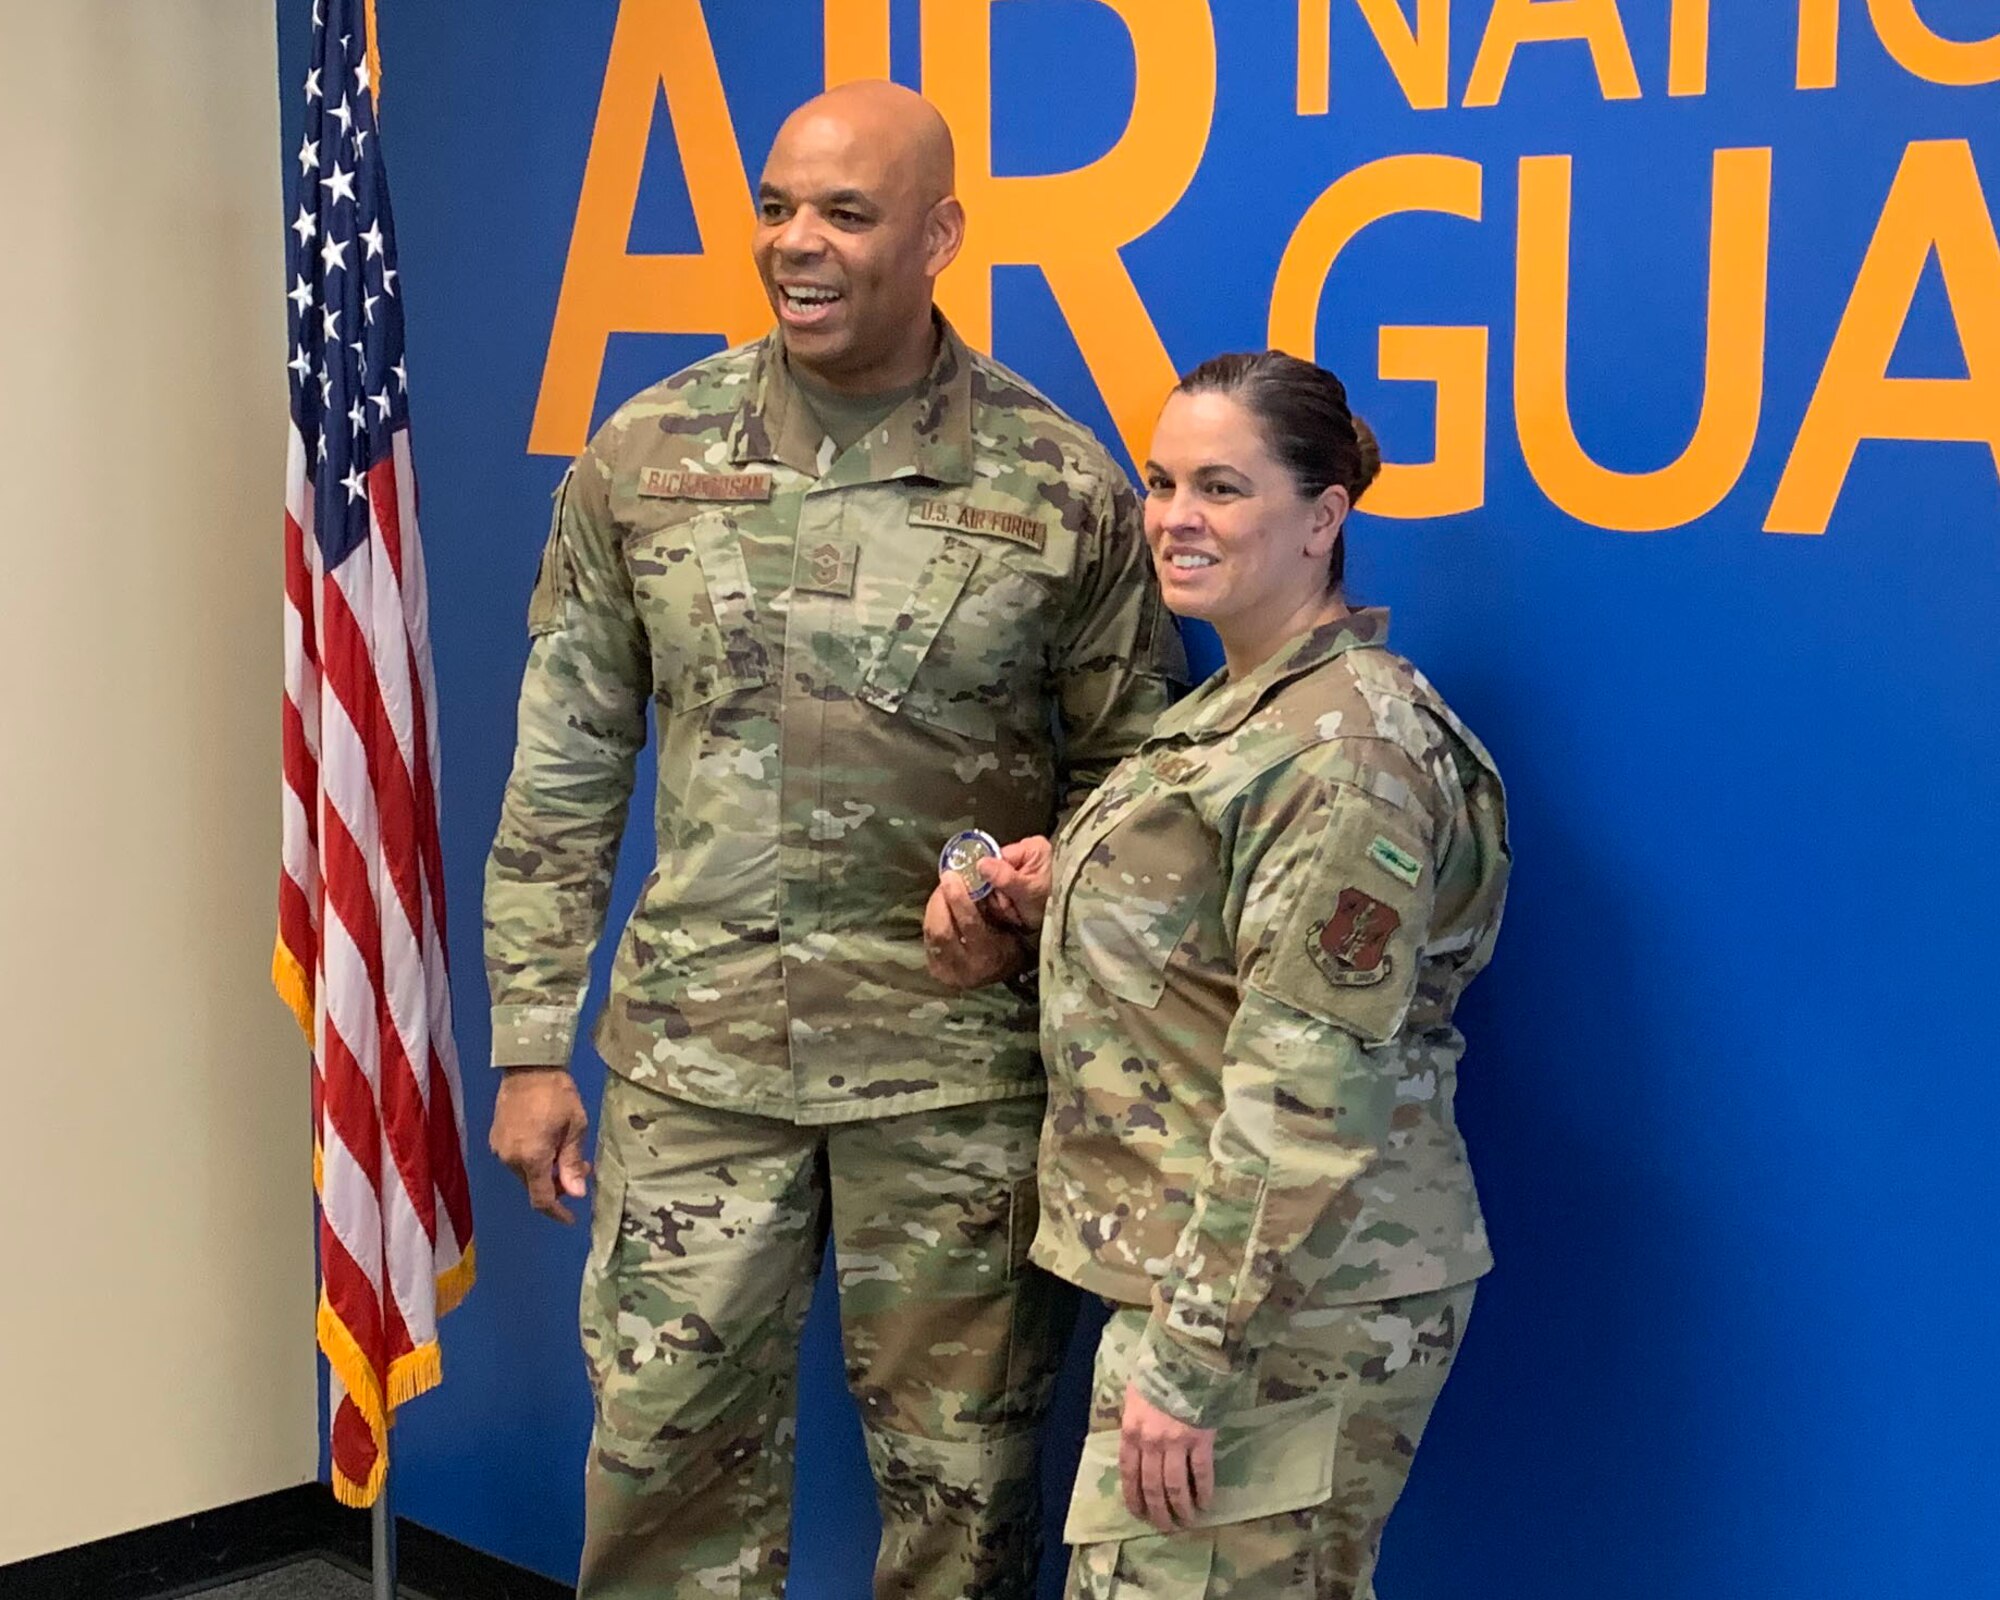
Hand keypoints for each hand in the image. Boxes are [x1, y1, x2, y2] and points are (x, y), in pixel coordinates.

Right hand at [488, 1067, 590, 1222]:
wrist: (527, 1066)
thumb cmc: (557, 1094)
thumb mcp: (574, 1127)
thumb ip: (572, 1163)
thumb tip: (577, 1193)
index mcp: (531, 1158)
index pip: (542, 1199)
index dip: (557, 1212)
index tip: (571, 1218)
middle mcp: (510, 1159)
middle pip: (534, 1186)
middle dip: (558, 1185)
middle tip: (581, 1167)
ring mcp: (499, 1148)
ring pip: (525, 1173)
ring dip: (545, 1171)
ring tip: (566, 1152)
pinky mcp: (495, 1138)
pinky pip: (516, 1159)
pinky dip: (533, 1159)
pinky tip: (547, 1144)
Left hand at [923, 867, 1029, 989]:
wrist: (999, 974)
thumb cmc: (1008, 944)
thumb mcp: (1008, 926)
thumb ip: (992, 905)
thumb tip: (971, 876)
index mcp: (988, 955)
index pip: (968, 923)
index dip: (957, 897)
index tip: (951, 875)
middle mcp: (965, 967)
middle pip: (942, 929)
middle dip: (939, 900)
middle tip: (945, 880)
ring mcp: (947, 971)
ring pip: (931, 932)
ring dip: (934, 907)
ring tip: (942, 891)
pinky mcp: (936, 970)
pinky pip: (927, 938)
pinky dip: (931, 918)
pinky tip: (938, 908)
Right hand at [974, 835, 1053, 932]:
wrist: (1060, 925)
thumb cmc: (1050, 906)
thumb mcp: (1027, 892)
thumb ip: (1004, 877)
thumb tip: (982, 863)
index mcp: (1033, 847)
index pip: (997, 857)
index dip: (994, 879)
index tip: (1004, 896)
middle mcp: (1027, 852)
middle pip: (994, 871)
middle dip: (1000, 894)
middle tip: (1013, 906)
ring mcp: (1022, 866)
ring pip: (995, 883)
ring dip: (1002, 901)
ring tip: (1017, 910)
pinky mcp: (1018, 879)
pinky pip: (999, 890)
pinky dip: (1005, 903)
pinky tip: (1015, 910)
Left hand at [1118, 1383, 1215, 1531]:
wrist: (1182, 1355)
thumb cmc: (1155, 1372)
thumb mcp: (1134, 1398)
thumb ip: (1134, 1424)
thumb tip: (1137, 1448)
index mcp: (1131, 1432)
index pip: (1129, 1475)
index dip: (1134, 1498)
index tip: (1140, 1515)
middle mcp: (1150, 1442)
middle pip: (1152, 1487)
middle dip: (1158, 1512)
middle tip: (1166, 1526)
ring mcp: (1175, 1443)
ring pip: (1176, 1487)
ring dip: (1181, 1509)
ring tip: (1187, 1520)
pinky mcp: (1200, 1439)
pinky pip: (1201, 1474)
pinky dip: (1203, 1492)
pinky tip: (1206, 1503)